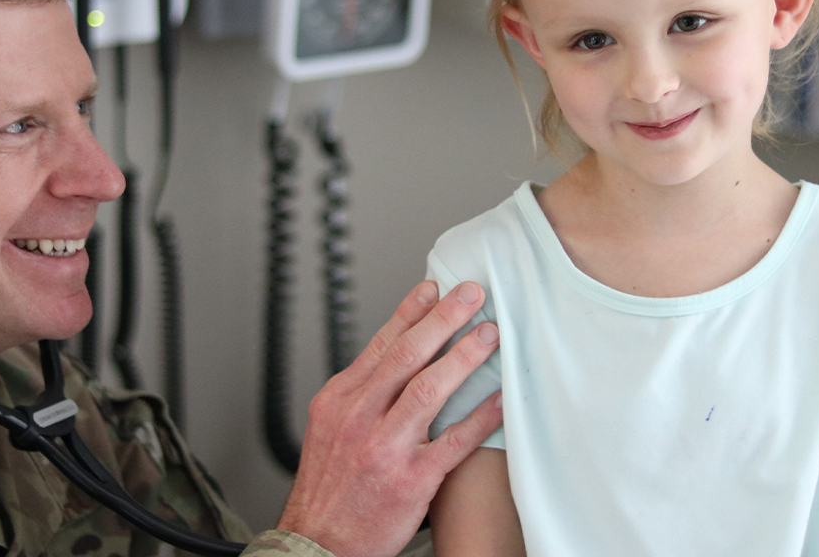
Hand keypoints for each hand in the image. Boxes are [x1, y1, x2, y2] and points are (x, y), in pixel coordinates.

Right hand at [276, 280, 502, 556]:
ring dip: (463, 357)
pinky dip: (480, 416)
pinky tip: (500, 398)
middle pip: (406, 356)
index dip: (410, 312)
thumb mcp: (330, 430)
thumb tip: (394, 359)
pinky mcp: (411, 480)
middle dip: (443, 319)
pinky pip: (454, 441)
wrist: (317, 544)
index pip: (380, 345)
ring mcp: (384, 448)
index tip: (434, 287)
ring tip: (489, 334)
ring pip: (428, 389)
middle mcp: (359, 419)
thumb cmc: (328, 490)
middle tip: (471, 294)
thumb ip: (361, 394)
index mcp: (339, 401)